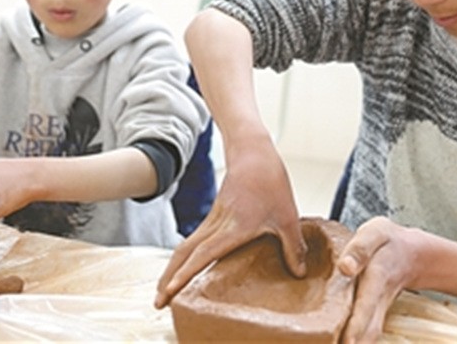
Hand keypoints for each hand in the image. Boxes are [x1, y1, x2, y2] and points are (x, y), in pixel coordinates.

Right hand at [154, 139, 305, 307]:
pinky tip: (184, 270)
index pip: (202, 254)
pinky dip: (184, 258)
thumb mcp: (288, 217)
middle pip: (183, 254)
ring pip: (184, 247)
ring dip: (172, 269)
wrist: (253, 153)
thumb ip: (293, 247)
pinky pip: (193, 241)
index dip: (186, 274)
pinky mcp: (214, 217)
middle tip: (157, 303)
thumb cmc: (270, 182)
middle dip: (168, 279)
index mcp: (232, 227)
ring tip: (164, 292)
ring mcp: (213, 220)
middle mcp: (216, 225)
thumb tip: (299, 274)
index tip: (170, 290)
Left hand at [337, 217, 422, 342]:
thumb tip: (345, 267)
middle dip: (356, 342)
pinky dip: (359, 341)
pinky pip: (369, 332)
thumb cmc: (388, 241)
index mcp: (378, 275)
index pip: (367, 303)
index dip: (358, 323)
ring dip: (357, 343)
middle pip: (370, 328)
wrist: (413, 253)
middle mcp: (380, 298)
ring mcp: (380, 309)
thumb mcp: (375, 233)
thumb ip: (360, 248)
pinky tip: (341, 343)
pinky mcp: (376, 314)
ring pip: (371, 334)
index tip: (349, 341)